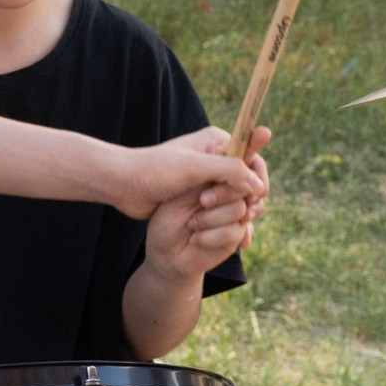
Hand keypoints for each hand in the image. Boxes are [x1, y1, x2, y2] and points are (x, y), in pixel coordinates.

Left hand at [116, 125, 268, 220]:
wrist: (125, 185)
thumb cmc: (157, 171)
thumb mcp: (194, 168)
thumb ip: (230, 172)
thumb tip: (259, 185)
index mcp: (218, 143)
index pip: (253, 158)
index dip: (258, 179)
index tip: (253, 198)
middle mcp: (217, 159)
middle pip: (249, 182)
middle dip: (249, 200)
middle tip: (245, 216)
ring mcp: (209, 180)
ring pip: (239, 199)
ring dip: (241, 215)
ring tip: (242, 233)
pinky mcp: (201, 199)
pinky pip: (225, 211)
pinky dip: (233, 225)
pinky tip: (240, 242)